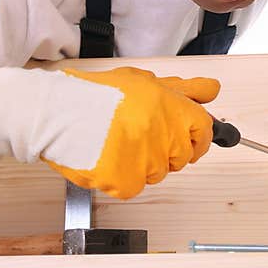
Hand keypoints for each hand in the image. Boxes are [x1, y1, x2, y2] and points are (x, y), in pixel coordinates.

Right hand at [0, 66, 219, 198]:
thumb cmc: (97, 94)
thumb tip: (211, 92)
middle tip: (141, 137)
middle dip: (168, 150)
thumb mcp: (145, 80)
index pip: (204, 131)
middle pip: (182, 156)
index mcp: (174, 109)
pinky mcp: (126, 182)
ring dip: (144, 164)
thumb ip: (184, 89)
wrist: (56, 112)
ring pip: (158, 173)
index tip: (189, 140)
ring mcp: (148, 161)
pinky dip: (122, 178)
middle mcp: (166, 135)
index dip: (197, 136)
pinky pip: (134, 186)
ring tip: (118, 143)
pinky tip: (107, 158)